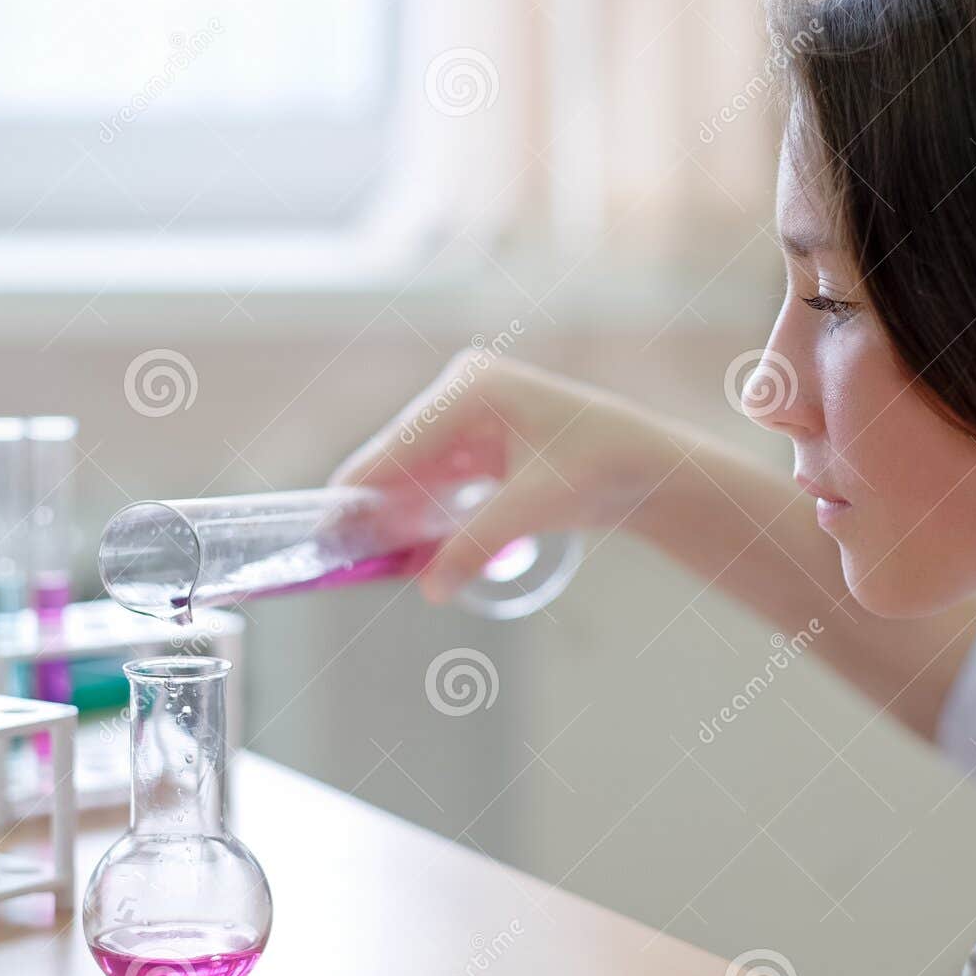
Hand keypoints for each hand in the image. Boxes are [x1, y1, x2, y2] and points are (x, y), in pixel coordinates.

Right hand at [331, 353, 677, 603]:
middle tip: (343, 556)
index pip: (398, 444)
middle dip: (374, 506)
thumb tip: (431, 588)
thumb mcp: (535, 506)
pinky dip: (421, 510)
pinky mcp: (475, 440)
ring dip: (396, 513)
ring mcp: (465, 414)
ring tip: (367, 556)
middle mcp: (461, 390)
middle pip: (397, 456)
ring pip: (411, 471)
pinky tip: (406, 545)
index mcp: (471, 387)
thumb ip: (477, 544)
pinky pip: (432, 478)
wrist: (648, 466)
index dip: (360, 490)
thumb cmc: (602, 467)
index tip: (326, 531)